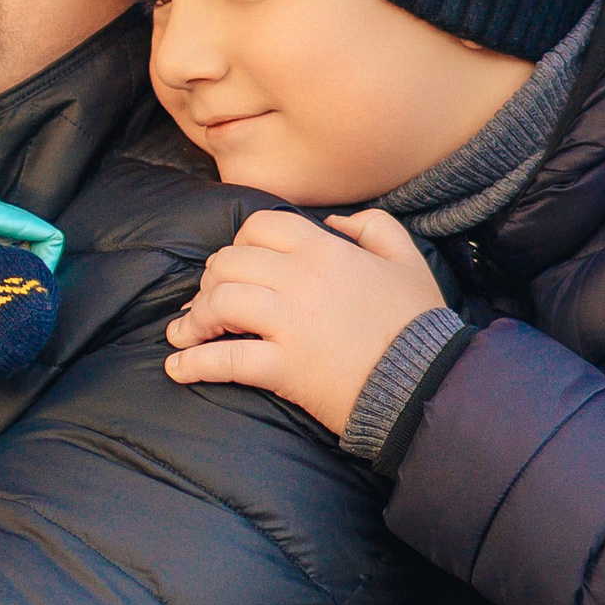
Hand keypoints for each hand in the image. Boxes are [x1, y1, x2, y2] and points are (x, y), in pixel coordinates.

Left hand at [164, 208, 444, 434]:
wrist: (427, 382)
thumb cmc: (418, 323)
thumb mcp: (408, 259)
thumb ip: (375, 226)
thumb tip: (335, 221)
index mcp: (325, 249)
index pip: (258, 227)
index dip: (239, 243)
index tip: (236, 266)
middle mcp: (299, 278)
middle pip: (227, 263)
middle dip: (209, 282)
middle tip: (207, 304)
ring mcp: (288, 323)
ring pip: (218, 303)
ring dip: (193, 319)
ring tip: (185, 334)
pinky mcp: (283, 367)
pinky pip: (224, 360)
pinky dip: (192, 364)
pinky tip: (177, 368)